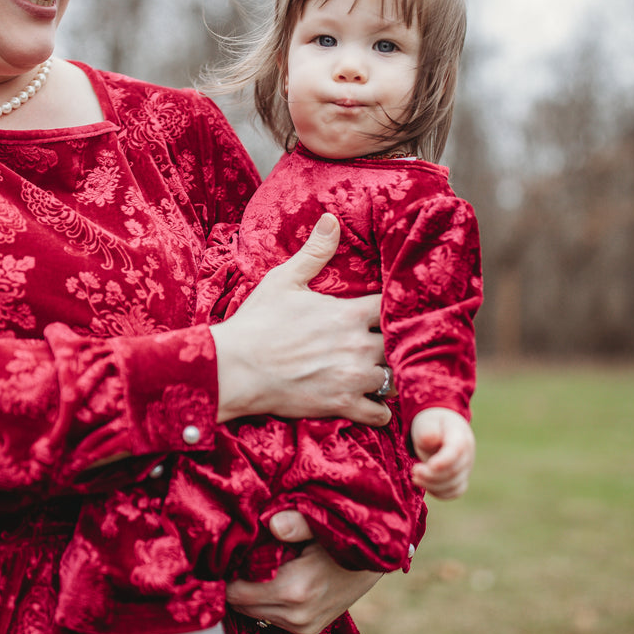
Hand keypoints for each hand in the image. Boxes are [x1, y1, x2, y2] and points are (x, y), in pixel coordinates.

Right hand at [211, 214, 389, 425]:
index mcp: (348, 314)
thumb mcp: (283, 280)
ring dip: (390, 376)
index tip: (388, 312)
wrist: (234, 369)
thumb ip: (314, 252)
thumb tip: (331, 219)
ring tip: (380, 372)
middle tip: (386, 345)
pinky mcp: (342, 405)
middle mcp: (358, 346)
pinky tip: (371, 402)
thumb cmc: (257, 324)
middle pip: (399, 344)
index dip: (394, 309)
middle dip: (395, 344)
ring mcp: (353, 378)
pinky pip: (380, 414)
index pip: (392, 308)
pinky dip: (380, 410)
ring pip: (395, 379)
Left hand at [225, 510, 381, 633]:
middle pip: (240, 605)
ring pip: (253, 613)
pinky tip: (274, 579)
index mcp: (295, 589)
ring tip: (259, 565)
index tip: (227, 552)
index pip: (235, 592)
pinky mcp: (307, 632)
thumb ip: (297, 522)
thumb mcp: (322, 522)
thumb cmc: (344, 534)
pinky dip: (265, 601)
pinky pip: (269, 618)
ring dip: (250, 592)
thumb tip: (274, 524)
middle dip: (236, 582)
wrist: (377, 558)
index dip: (226, 571)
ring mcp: (303, 628)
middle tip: (239, 555)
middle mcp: (296, 616)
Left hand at [410, 407, 474, 499]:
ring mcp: (466, 468)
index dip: (443, 461)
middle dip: (432, 475)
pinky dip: (439, 493)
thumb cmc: (431, 425)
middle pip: (454, 471)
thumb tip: (431, 439)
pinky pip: (454, 492)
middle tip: (414, 471)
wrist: (439, 430)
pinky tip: (424, 484)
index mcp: (460, 436)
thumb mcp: (426, 423)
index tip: (426, 466)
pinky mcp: (461, 479)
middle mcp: (467, 454)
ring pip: (454, 485)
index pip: (456, 451)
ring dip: (432, 485)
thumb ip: (428, 430)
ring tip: (415, 477)